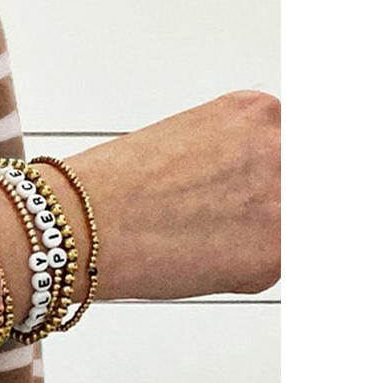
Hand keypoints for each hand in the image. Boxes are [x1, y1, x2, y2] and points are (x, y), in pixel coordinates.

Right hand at [0, 89, 280, 315]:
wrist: (79, 223)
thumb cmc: (114, 189)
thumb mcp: (190, 145)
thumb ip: (240, 161)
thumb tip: (261, 199)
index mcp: (257, 111)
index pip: (297, 151)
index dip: (282, 179)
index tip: (262, 194)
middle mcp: (279, 145)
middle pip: (304, 187)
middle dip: (277, 209)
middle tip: (224, 224)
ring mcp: (282, 196)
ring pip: (292, 229)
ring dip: (260, 239)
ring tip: (203, 240)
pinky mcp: (275, 250)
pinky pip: (274, 267)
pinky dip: (240, 271)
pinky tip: (197, 259)